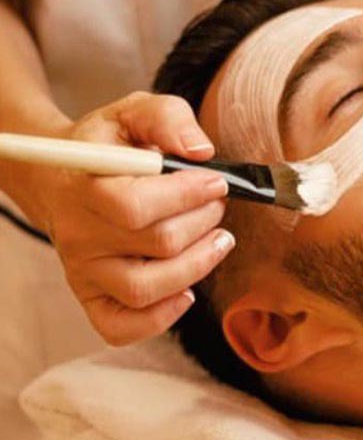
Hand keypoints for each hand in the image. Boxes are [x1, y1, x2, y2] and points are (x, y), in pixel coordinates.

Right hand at [40, 92, 234, 345]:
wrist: (64, 178)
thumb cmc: (111, 146)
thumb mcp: (134, 112)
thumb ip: (168, 119)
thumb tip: (202, 151)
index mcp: (85, 184)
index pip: (136, 205)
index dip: (187, 195)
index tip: (217, 182)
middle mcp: (80, 234)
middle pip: (157, 244)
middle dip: (204, 222)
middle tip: (217, 205)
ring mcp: (84, 270)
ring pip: (146, 289)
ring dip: (198, 265)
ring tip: (219, 241)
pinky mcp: (91, 297)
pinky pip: (121, 328)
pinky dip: (161, 318)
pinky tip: (187, 291)